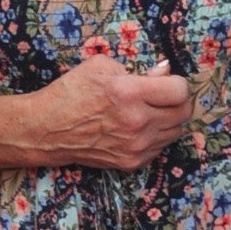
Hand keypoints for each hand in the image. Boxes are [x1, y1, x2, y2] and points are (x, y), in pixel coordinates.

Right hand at [28, 48, 193, 169]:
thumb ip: (137, 68)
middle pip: (183, 113)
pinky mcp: (131, 162)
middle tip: (162, 96)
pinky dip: (155, 137)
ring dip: (168, 120)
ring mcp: (136, 146)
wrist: (47, 130)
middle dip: (177, 101)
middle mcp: (137, 123)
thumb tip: (164, 71)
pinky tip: (138, 128)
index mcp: (130, 93)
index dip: (177, 83)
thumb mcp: (100, 67)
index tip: (167, 81)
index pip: (180, 91)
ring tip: (148, 112)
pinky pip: (160, 148)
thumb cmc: (71, 92)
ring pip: (175, 132)